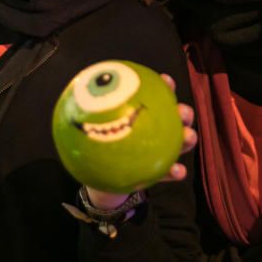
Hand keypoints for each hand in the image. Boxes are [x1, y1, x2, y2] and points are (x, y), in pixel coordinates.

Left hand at [85, 73, 196, 210]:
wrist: (102, 182)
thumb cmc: (101, 149)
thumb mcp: (93, 131)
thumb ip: (90, 116)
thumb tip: (73, 93)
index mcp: (144, 116)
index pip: (157, 97)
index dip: (165, 86)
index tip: (165, 79)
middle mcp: (157, 131)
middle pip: (177, 117)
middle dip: (184, 112)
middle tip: (181, 111)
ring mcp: (162, 152)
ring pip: (182, 142)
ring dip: (188, 138)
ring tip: (187, 136)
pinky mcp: (161, 173)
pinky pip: (171, 172)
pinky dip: (176, 171)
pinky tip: (177, 171)